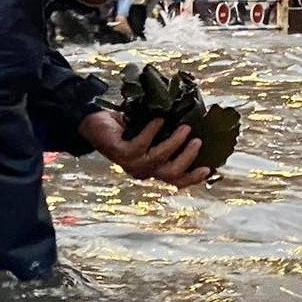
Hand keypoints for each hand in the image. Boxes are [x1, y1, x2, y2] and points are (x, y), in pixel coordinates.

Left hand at [78, 111, 209, 188]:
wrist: (94, 123)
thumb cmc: (125, 128)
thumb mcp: (150, 134)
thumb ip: (166, 135)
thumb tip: (193, 125)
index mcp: (151, 168)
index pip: (174, 181)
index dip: (192, 178)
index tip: (208, 169)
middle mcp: (142, 170)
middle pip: (170, 174)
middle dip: (187, 158)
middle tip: (197, 140)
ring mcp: (130, 163)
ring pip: (158, 158)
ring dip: (174, 142)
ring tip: (185, 127)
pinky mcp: (120, 152)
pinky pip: (141, 144)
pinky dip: (152, 131)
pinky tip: (159, 120)